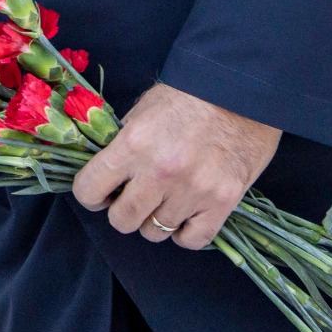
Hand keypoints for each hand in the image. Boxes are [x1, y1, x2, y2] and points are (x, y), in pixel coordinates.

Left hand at [71, 82, 280, 250]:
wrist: (243, 91)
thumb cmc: (190, 96)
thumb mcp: (142, 110)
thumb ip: (121, 145)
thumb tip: (105, 174)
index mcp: (134, 144)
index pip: (89, 191)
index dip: (91, 195)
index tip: (103, 193)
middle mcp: (160, 172)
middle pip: (122, 220)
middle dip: (122, 212)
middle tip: (135, 198)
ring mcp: (193, 190)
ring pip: (156, 232)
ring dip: (156, 219)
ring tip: (167, 200)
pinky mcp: (223, 202)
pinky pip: (192, 240)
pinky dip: (186, 233)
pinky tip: (187, 214)